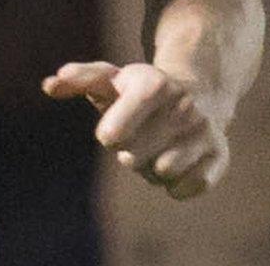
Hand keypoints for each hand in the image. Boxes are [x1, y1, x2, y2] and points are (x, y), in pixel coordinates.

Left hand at [43, 60, 229, 198]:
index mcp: (153, 83)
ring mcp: (204, 130)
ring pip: (161, 173)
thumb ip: (81, 80)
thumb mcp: (111, 79)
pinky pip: (184, 189)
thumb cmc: (141, 90)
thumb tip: (49, 84)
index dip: (111, 133)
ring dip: (153, 168)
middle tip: (142, 133)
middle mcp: (183, 104)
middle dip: (130, 152)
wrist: (200, 91)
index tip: (111, 132)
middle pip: (133, 158)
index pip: (117, 130)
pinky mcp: (219, 155)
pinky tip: (181, 159)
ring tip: (161, 144)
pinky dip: (176, 184)